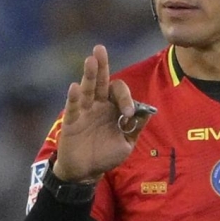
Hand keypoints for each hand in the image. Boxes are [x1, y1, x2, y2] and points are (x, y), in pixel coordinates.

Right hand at [53, 45, 149, 182]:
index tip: (128, 115)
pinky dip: (73, 98)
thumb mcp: (127, 143)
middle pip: (101, 81)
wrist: (86, 172)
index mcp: (112, 107)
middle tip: (100, 49)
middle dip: (102, 65)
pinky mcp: (71, 121)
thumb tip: (148, 111)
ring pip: (87, 89)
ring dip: (89, 75)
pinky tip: (75, 87)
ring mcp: (83, 111)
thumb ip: (136, 127)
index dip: (125, 99)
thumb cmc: (106, 155)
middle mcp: (98, 105)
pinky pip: (73, 107)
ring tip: (91, 60)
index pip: (119, 92)